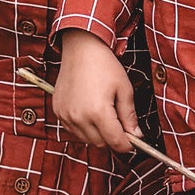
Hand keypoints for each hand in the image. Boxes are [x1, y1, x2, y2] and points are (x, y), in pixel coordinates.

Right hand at [52, 31, 140, 153]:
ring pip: (86, 139)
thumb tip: (136, 135)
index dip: (127, 144)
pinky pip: (73, 130)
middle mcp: (79, 117)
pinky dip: (83, 127)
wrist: (81, 49)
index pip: (116, 142)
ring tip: (103, 114)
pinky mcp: (58, 111)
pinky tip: (88, 111)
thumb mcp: (124, 89)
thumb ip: (129, 116)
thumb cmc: (104, 66)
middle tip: (119, 123)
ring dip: (97, 134)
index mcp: (98, 112)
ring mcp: (66, 115)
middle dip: (112, 138)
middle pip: (100, 144)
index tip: (133, 141)